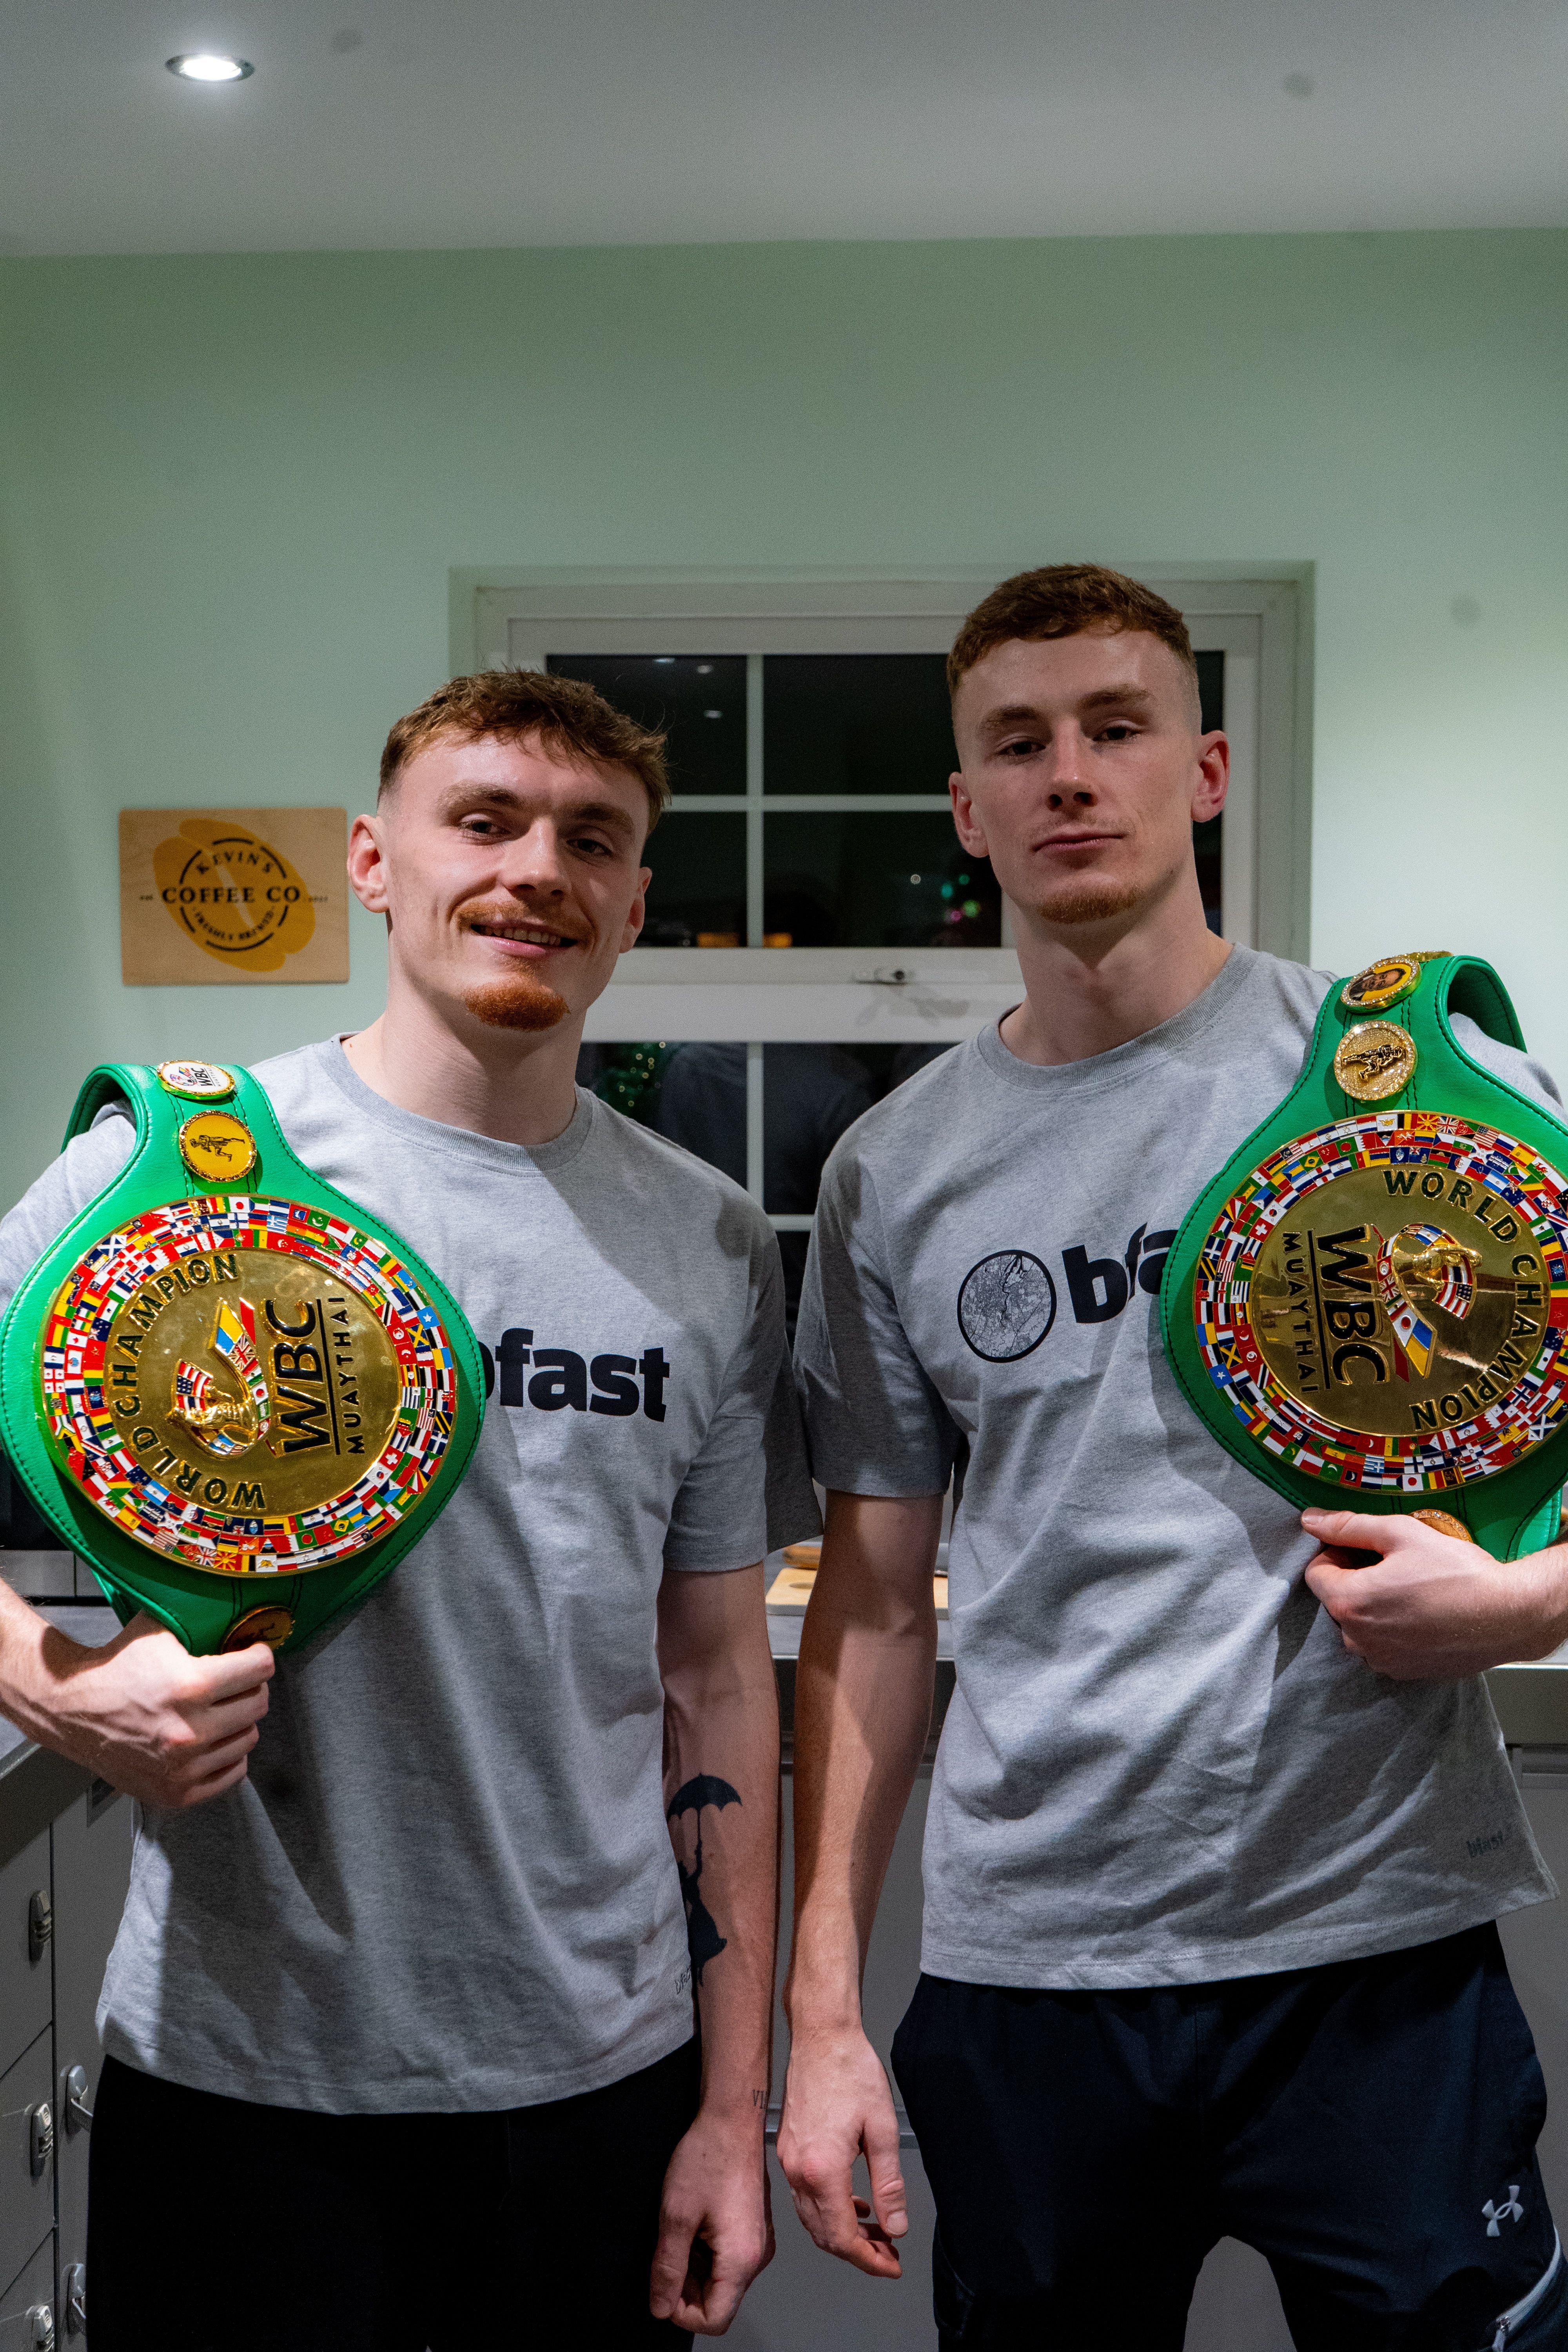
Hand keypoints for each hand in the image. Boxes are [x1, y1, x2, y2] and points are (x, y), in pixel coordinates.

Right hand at [12, 1610, 273, 1806]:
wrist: (74, 1710)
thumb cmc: (118, 1667)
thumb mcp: (160, 1631)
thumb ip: (202, 1624)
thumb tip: (242, 1618)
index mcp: (191, 1685)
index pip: (260, 1669)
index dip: (259, 1656)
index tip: (254, 1655)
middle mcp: (190, 1730)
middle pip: (258, 1705)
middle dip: (251, 1688)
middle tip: (236, 1683)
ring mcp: (183, 1767)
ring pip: (248, 1740)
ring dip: (237, 1722)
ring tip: (217, 1711)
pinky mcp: (175, 1793)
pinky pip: (232, 1775)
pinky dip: (228, 1757)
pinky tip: (213, 1740)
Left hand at [649, 2106, 772, 2333]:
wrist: (731, 2120)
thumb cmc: (709, 2157)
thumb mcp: (676, 2215)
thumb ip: (667, 2268)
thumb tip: (660, 2305)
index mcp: (741, 2258)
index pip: (715, 2320)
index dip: (682, 2313)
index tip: (663, 2289)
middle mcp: (757, 2256)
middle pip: (720, 2302)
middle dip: (688, 2289)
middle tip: (667, 2256)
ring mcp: (759, 2242)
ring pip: (724, 2281)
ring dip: (697, 2270)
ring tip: (681, 2234)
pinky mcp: (755, 2229)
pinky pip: (730, 2259)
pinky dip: (708, 2254)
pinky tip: (695, 2226)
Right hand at [777, 2023, 907, 2279]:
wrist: (821, 2036)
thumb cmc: (851, 2070)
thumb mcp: (882, 2129)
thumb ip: (889, 2184)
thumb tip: (895, 2226)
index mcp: (822, 2169)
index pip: (842, 2237)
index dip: (869, 2259)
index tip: (891, 2265)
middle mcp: (798, 2170)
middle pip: (824, 2235)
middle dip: (858, 2252)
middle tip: (887, 2254)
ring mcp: (789, 2160)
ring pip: (812, 2219)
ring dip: (842, 2233)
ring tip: (876, 2232)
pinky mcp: (788, 2149)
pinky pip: (805, 2197)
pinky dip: (828, 2210)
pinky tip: (852, 2203)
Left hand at [1302, 1508, 1567, 1679]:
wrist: (1507, 1616)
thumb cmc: (1457, 1572)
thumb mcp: (1400, 1533)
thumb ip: (1349, 1526)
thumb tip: (1310, 1520)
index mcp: (1349, 1602)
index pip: (1315, 1573)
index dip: (1337, 1553)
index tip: (1366, 1548)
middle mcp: (1357, 1639)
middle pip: (1337, 1600)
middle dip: (1355, 1580)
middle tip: (1393, 1566)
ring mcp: (1381, 1660)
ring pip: (1359, 1624)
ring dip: (1374, 1606)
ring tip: (1411, 1590)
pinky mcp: (1403, 1672)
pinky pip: (1382, 1645)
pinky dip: (1393, 1628)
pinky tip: (1421, 1613)